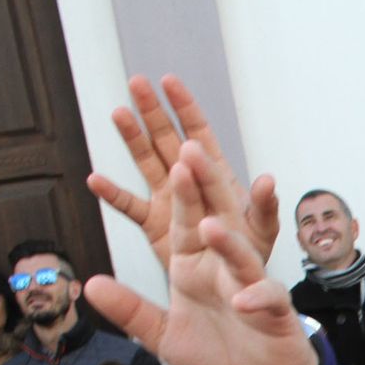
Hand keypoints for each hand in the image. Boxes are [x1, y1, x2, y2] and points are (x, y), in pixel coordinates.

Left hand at [84, 142, 317, 364]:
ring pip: (243, 253)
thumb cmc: (217, 353)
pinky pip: (268, 297)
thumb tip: (89, 285)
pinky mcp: (276, 309)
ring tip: (213, 226)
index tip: (170, 159)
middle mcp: (223, 266)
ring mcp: (251, 284)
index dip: (178, 192)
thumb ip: (130, 310)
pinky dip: (257, 298)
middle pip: (216, 217)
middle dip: (205, 187)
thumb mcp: (162, 335)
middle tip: (192, 152)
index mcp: (193, 263)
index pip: (184, 219)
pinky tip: (243, 301)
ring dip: (230, 240)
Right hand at [86, 75, 277, 267]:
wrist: (227, 282)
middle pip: (166, 138)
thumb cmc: (250, 252)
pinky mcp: (153, 224)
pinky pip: (129, 206)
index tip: (169, 81)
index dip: (184, 107)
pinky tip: (95, 180)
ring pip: (146, 162)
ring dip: (132, 138)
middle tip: (136, 83)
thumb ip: (264, 207)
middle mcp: (188, 180)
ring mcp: (167, 199)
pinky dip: (113, 194)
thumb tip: (268, 180)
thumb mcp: (261, 231)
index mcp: (214, 175)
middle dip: (153, 111)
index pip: (198, 133)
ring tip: (118, 113)